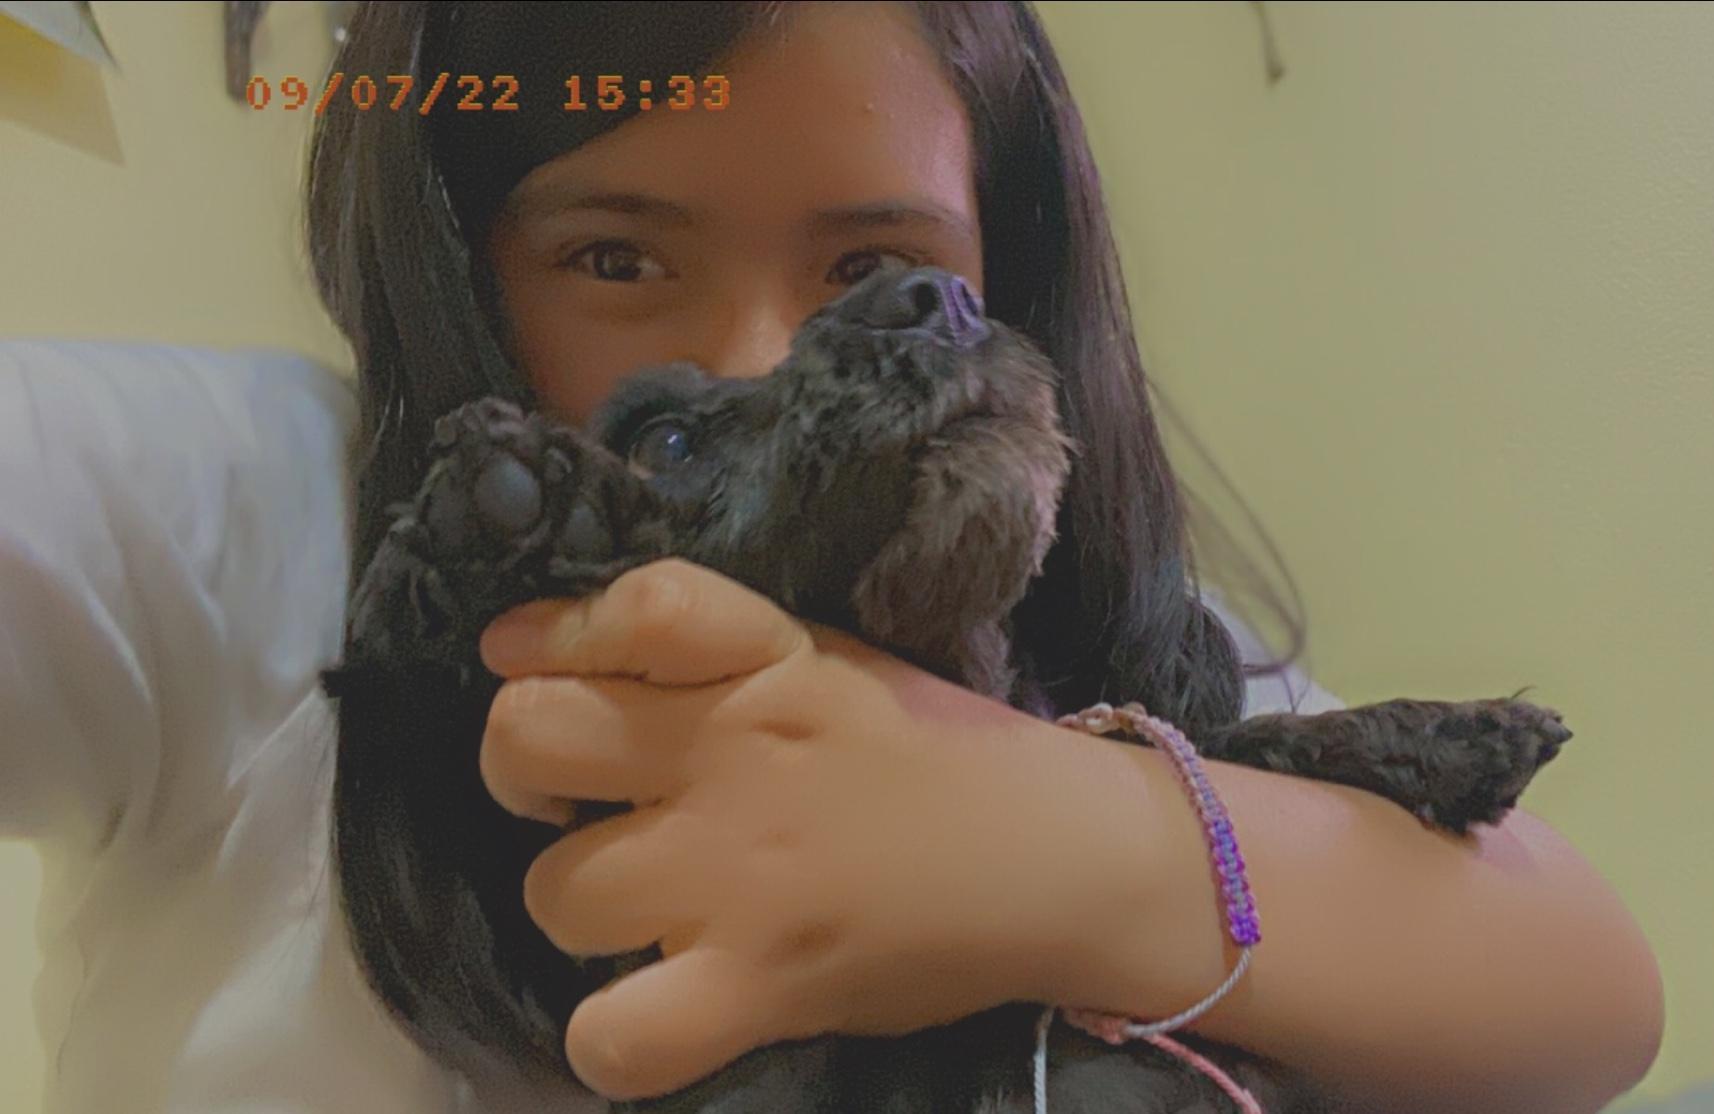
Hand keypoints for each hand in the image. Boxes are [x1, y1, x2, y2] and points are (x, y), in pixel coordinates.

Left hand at [474, 559, 1124, 1100]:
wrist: (1066, 861)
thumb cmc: (943, 759)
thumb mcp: (830, 661)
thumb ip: (701, 649)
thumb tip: (514, 644)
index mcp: (770, 659)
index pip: (632, 603)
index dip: (554, 635)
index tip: (545, 665)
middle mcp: (739, 753)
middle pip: (529, 735)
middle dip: (525, 771)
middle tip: (582, 800)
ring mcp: (744, 874)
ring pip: (553, 891)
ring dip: (586, 905)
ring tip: (651, 909)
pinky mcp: (763, 983)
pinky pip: (614, 1037)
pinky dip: (618, 1038)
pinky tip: (661, 1007)